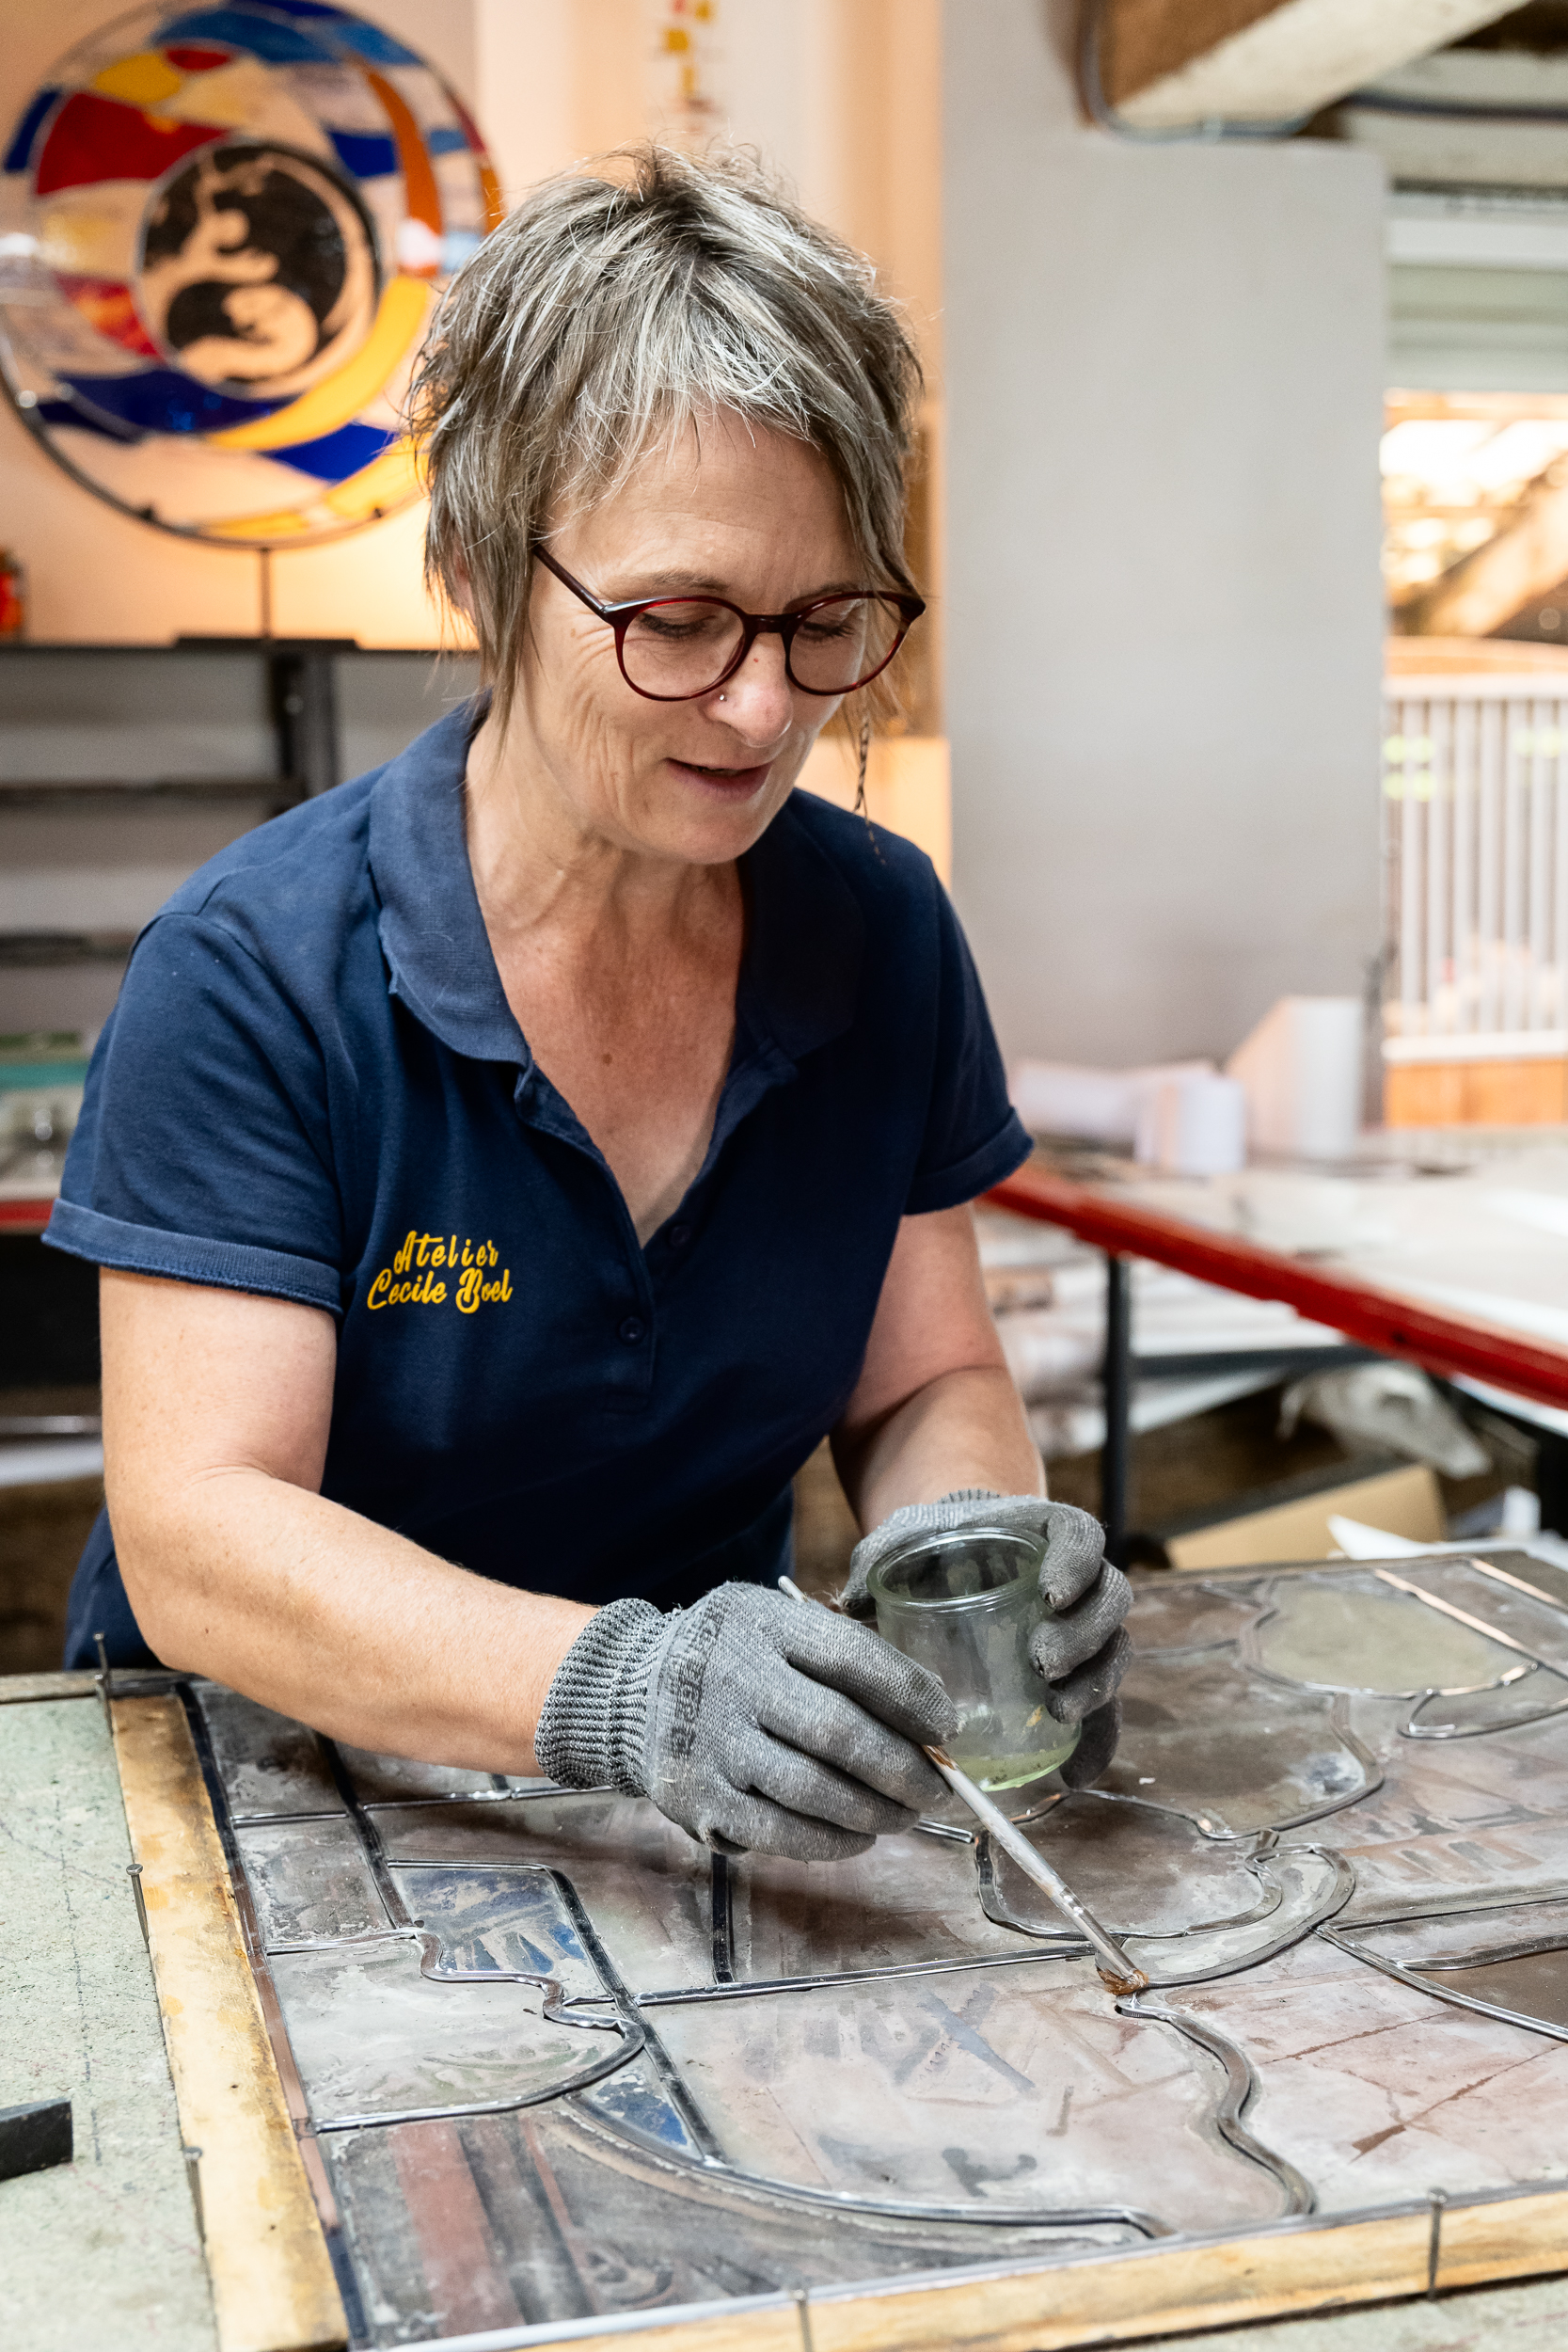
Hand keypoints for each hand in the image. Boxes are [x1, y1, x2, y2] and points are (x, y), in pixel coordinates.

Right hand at [534, 1582, 957, 1859]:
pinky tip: (858, 1836)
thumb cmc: (734, 1656)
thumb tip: (929, 1717)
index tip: (945, 1727)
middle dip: (903, 1769)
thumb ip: (843, 1656)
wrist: (633, 1689)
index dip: (910, 1697)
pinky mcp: (699, 1799)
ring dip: (874, 1811)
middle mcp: (735, 1680)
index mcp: (763, 1625)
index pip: (852, 1658)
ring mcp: (714, 1744)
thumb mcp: (777, 1625)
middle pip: (838, 1733)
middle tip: (939, 1789)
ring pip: (812, 1791)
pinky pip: (779, 1834)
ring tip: (905, 1815)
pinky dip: (831, 1842)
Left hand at [841, 1491, 1130, 1787]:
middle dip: (1085, 1635)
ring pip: (1115, 1653)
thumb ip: (879, 1558)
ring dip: (1097, 1684)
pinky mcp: (1077, 1677)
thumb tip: (852, 1603)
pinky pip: (1104, 1711)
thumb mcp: (904, 1540)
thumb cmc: (933, 1546)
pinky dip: (1096, 1745)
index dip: (1077, 1564)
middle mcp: (1078, 1580)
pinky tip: (1070, 1774)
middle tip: (1042, 1661)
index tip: (1050, 1594)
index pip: (1082, 1537)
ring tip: (1057, 1709)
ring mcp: (1082, 1629)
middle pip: (1110, 1601)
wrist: (949, 1564)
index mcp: (1045, 1534)